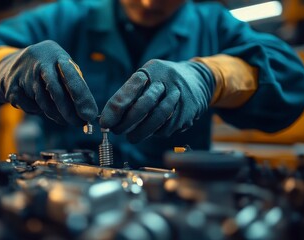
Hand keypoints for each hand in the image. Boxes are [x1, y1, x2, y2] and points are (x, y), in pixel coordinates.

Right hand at [0, 40, 97, 124]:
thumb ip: (74, 83)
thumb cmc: (47, 69)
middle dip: (69, 112)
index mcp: (56, 55)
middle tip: (78, 124)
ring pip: (43, 103)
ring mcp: (24, 74)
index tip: (89, 115)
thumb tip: (87, 112)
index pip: (72, 77)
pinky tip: (38, 104)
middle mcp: (39, 61)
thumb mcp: (60, 67)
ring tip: (64, 119)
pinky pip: (30, 107)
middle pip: (56, 92)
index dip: (82, 97)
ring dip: (56, 115)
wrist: (12, 64)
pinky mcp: (12, 87)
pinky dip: (38, 111)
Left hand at [100, 59, 214, 142]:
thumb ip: (130, 93)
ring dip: (141, 132)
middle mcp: (167, 80)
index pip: (130, 88)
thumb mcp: (148, 77)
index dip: (116, 107)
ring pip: (157, 118)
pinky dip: (156, 132)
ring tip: (131, 138)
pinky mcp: (188, 111)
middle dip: (127, 122)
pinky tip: (151, 131)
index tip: (105, 122)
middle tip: (116, 131)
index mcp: (152, 70)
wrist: (199, 79)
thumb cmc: (163, 81)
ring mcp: (180, 96)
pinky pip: (168, 127)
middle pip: (144, 104)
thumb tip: (109, 118)